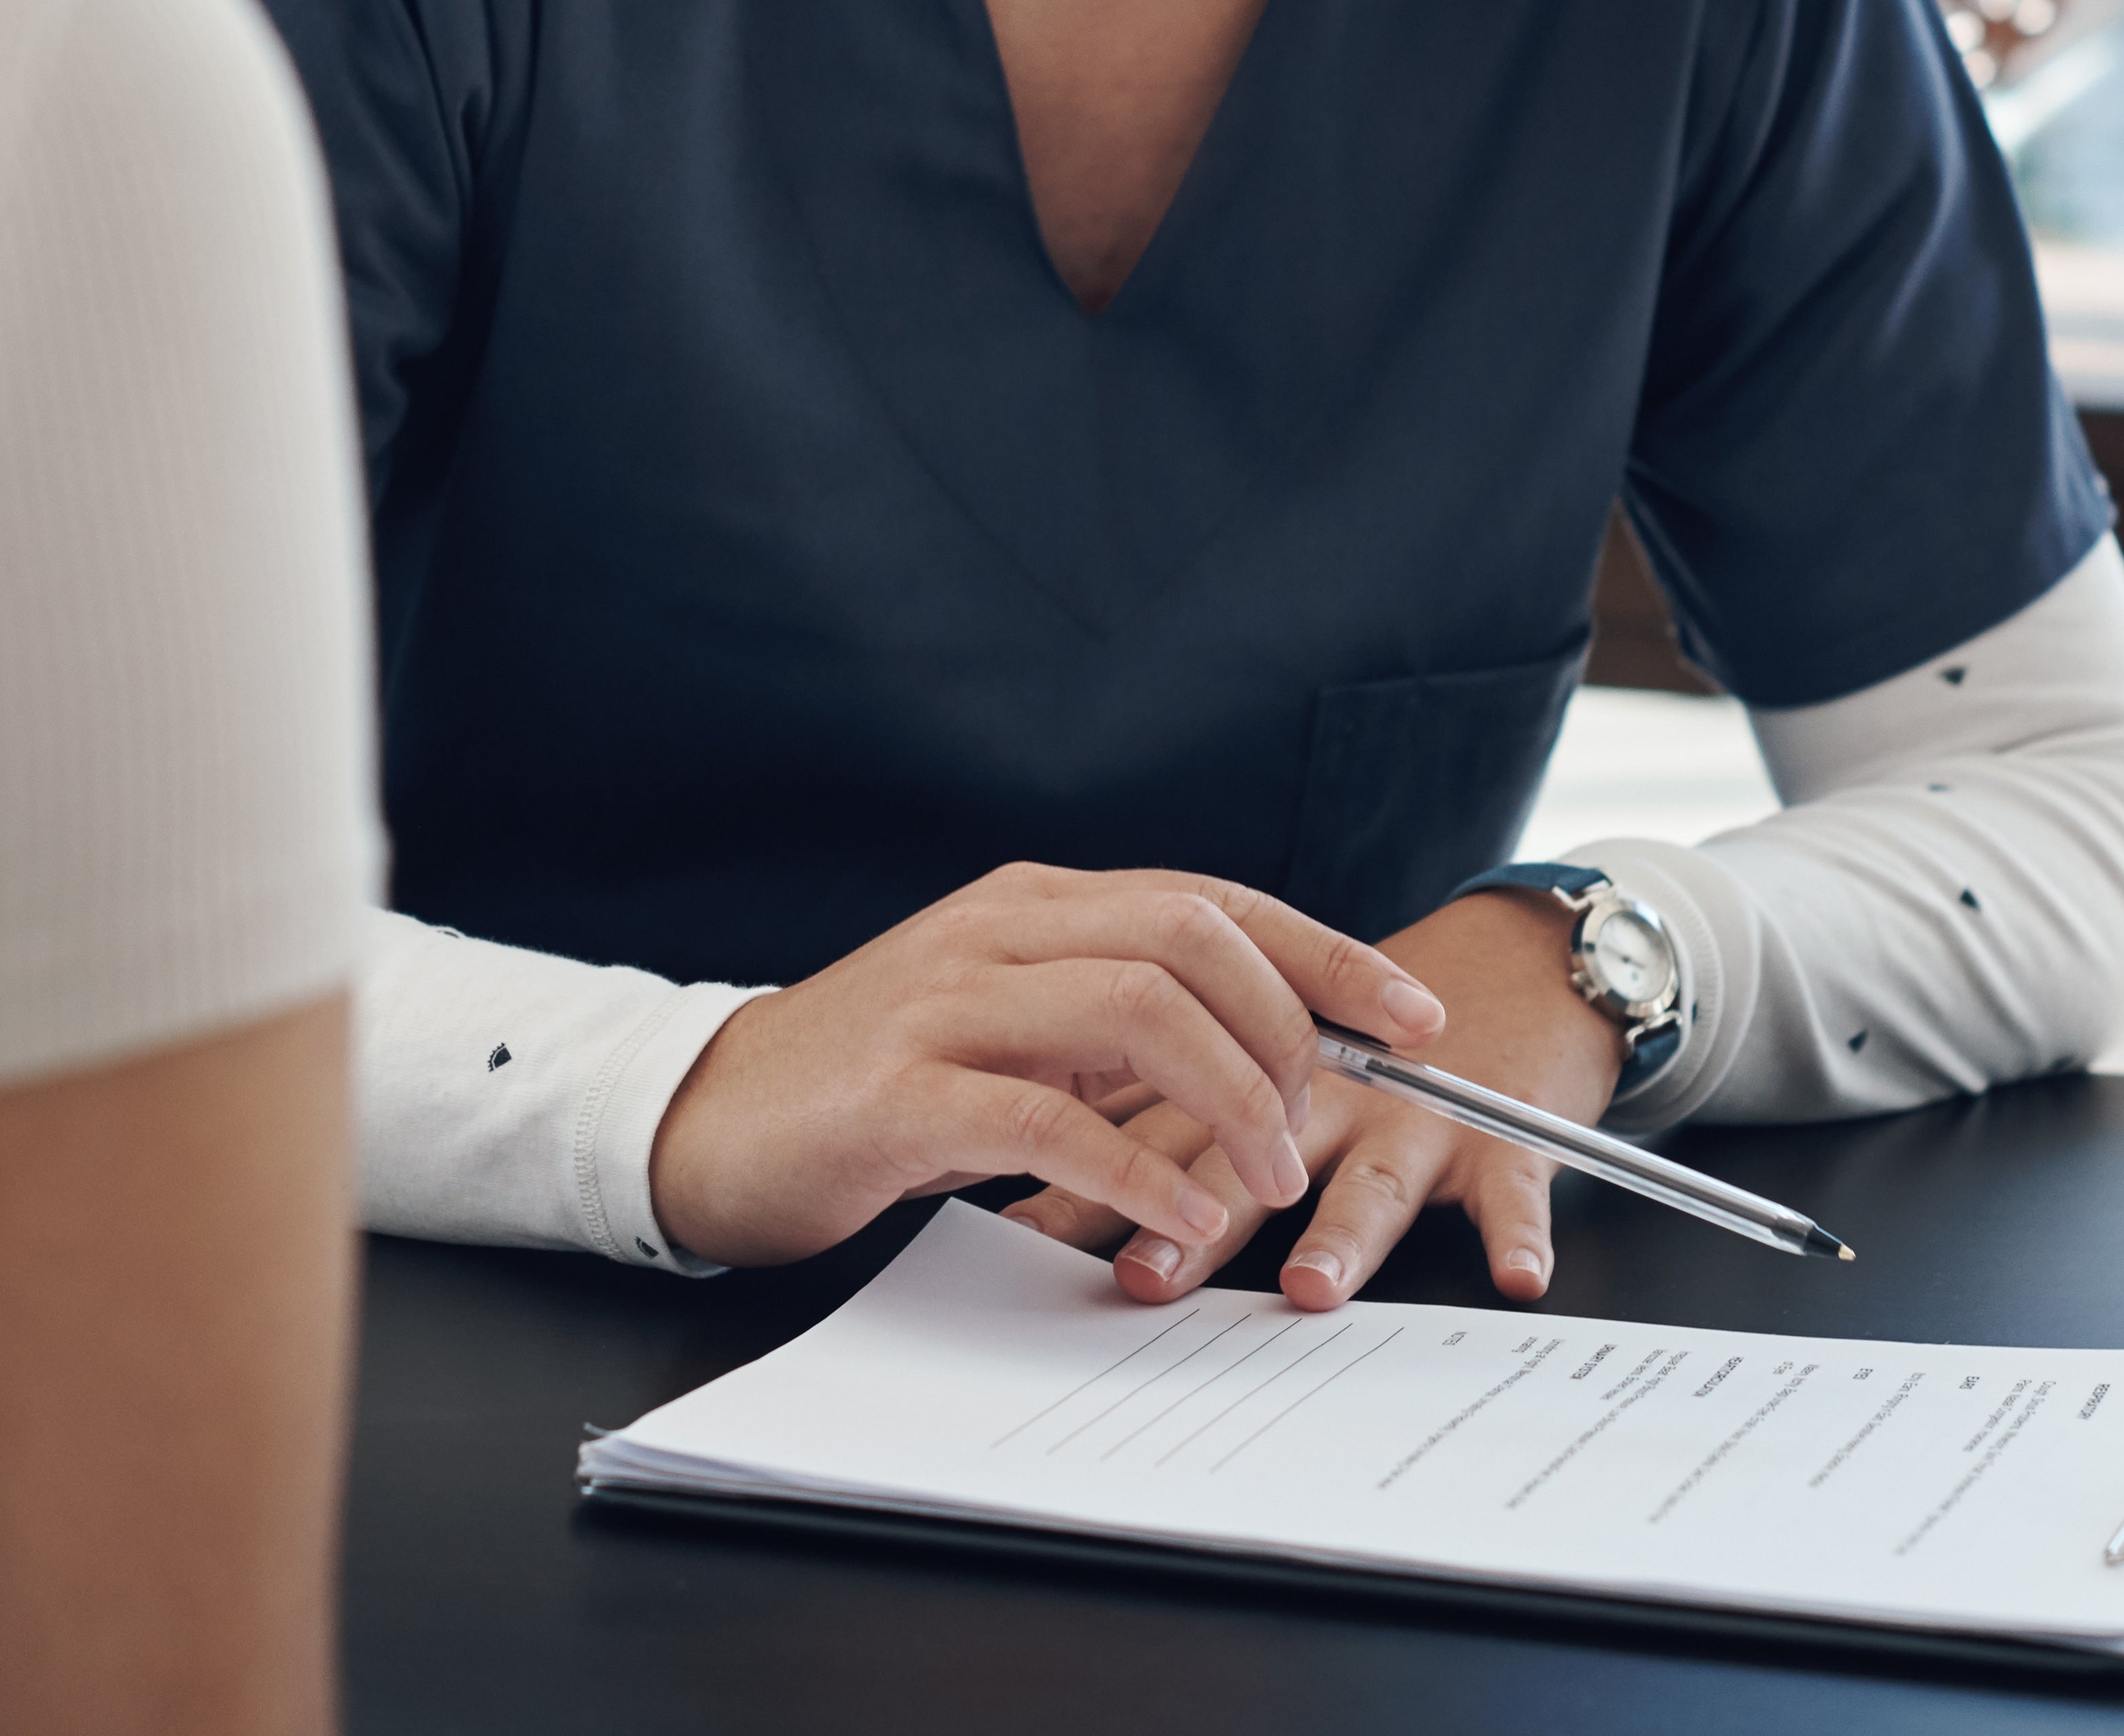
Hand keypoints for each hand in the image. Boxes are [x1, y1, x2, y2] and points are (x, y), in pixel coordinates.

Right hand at [644, 866, 1450, 1274]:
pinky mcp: (903, 1094)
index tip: (1415, 1012)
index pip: (1212, 899)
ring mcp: (946, 1004)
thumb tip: (1261, 1049)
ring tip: (1265, 1183)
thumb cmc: (873, 1084)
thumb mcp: (1006, 1025)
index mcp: (1032, 905)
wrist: (709, 1120)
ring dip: (1230, 1099)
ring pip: (1137, 1009)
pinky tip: (1177, 1223)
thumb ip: (1109, 1020)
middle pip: (1191, 936)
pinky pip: (1051, 1118)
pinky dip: (1137, 1172)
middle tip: (1322, 1118)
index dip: (1326, 952)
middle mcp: (997, 932)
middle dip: (1290, 1025)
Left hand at [1002, 882, 1615, 1309]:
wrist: (1512, 967)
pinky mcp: (1502, 1130)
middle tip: (1143, 1277)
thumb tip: (1023, 1186)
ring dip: (1342, 1231)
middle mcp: (1322, 1095)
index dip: (1097, 1174)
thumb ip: (1158, 1121)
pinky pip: (1515, 1184)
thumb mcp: (1255, 1075)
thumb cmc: (1370, 1040)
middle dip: (1193, 1213)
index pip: (1158, 1126)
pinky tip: (1518, 1273)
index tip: (1030, 1229)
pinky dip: (1521, 1227)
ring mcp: (1410, 1115)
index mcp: (1251, 1076)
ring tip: (1309, 1284)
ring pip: (1370, 1174)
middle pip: (1249, 1155)